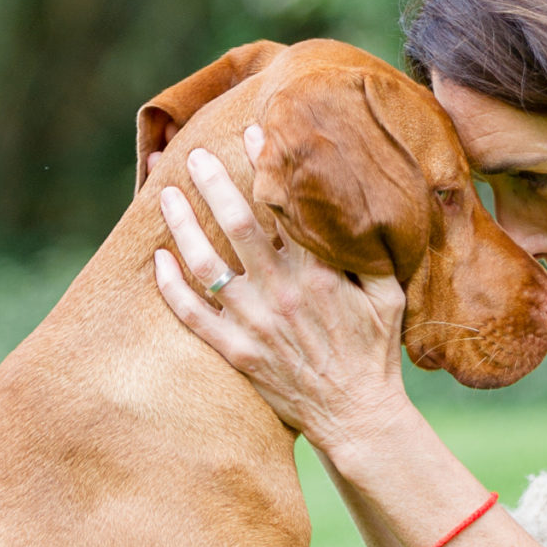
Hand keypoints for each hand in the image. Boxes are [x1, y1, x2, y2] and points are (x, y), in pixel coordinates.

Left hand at [154, 136, 408, 451]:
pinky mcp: (237, 353)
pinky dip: (171, 286)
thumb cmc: (376, 352)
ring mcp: (255, 324)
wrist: (357, 415)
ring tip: (165, 193)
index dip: (266, 166)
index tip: (251, 132)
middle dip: (213, 182)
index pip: (286, 206)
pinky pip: (194, 316)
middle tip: (193, 153)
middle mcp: (283, 293)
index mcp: (320, 273)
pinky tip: (158, 259)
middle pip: (238, 224)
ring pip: (206, 265)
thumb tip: (358, 206)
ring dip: (183, 225)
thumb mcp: (388, 295)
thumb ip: (369, 252)